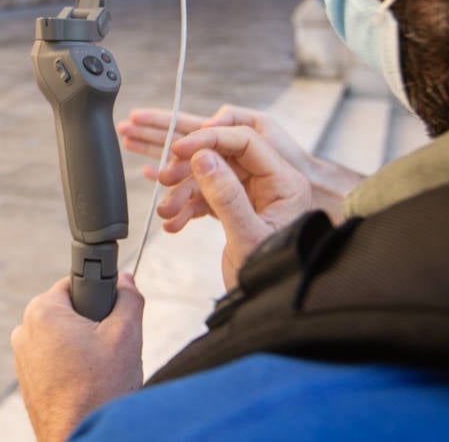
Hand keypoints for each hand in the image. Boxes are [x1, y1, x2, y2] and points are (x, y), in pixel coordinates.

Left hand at [12, 273, 143, 441]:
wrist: (81, 436)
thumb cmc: (100, 389)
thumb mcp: (126, 335)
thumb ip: (128, 299)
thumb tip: (126, 280)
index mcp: (42, 311)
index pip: (74, 284)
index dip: (97, 295)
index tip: (109, 313)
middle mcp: (25, 331)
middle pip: (68, 313)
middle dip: (92, 325)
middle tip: (109, 346)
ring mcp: (23, 358)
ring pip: (62, 339)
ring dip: (82, 348)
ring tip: (99, 370)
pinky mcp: (28, 381)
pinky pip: (54, 362)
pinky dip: (72, 367)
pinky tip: (88, 384)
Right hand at [155, 129, 311, 289]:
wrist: (272, 310)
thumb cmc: (275, 277)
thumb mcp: (248, 236)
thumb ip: (226, 195)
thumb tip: (203, 158)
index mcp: (284, 182)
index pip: (245, 142)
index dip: (209, 140)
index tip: (179, 149)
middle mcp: (270, 184)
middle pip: (223, 156)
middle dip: (190, 167)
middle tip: (164, 177)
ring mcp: (252, 197)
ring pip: (210, 177)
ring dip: (183, 191)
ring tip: (166, 210)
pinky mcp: (237, 211)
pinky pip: (207, 198)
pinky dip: (187, 207)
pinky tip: (174, 221)